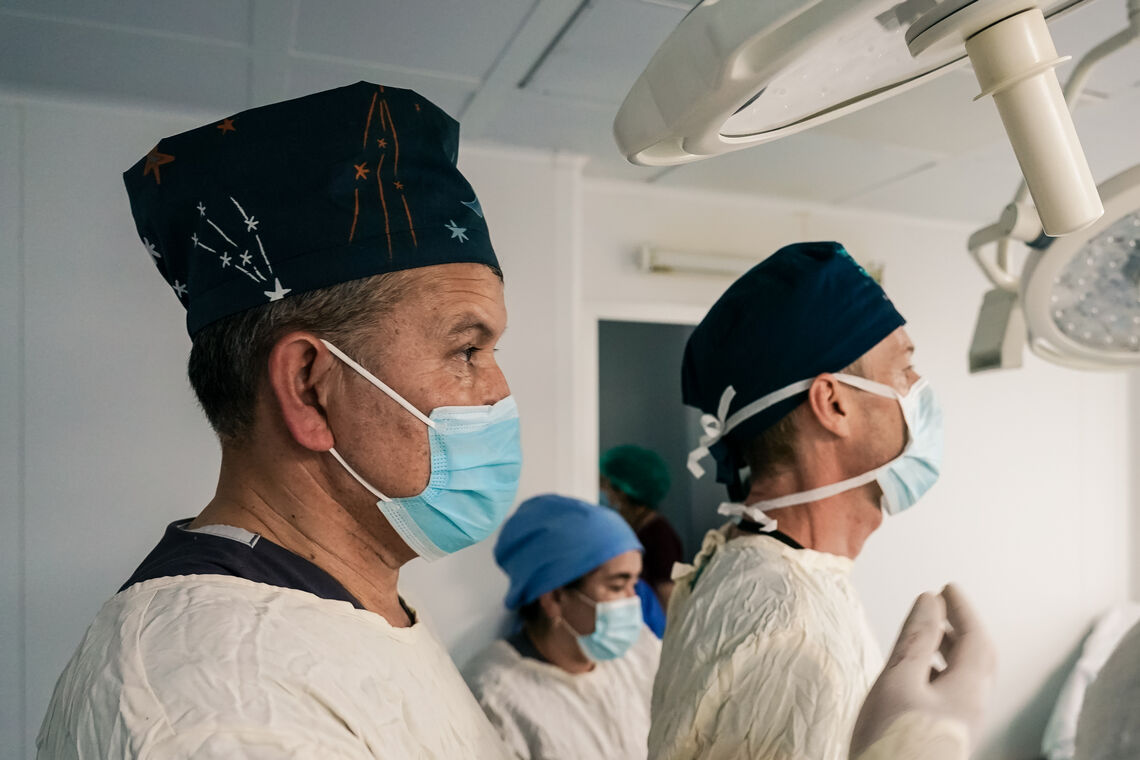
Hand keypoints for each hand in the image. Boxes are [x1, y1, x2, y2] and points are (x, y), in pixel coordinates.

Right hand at [850, 584, 995, 757]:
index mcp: (968, 690)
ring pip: (965, 678)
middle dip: (961, 628)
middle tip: (942, 606)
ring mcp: (958, 726)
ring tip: (927, 634)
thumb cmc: (894, 742)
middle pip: (979, 659)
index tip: (948, 587)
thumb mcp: (900, 680)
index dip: (962, 609)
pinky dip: (938, 670)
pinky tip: (915, 675)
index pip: (976, 637)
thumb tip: (930, 602)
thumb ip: (917, 639)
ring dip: (950, 649)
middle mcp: (971, 708)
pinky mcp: (943, 738)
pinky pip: (951, 693)